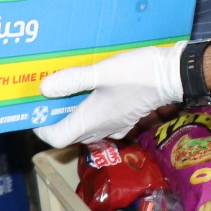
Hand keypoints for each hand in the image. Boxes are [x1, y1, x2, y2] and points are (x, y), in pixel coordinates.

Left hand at [34, 42, 184, 145]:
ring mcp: (117, 125)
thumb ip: (73, 79)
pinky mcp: (127, 118)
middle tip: (49, 98)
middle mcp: (102, 128)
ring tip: (68, 93)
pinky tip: (95, 94)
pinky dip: (92, 113)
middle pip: (70, 133)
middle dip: (56, 119)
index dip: (42, 128)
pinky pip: (103, 123)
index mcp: (91, 120)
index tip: (36, 111)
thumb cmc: (138, 73)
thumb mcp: (102, 72)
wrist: (174, 75)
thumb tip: (44, 88)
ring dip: (74, 115)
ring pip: (87, 129)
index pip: (56, 138)